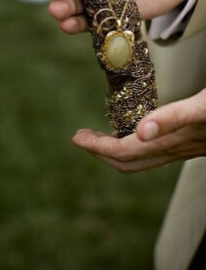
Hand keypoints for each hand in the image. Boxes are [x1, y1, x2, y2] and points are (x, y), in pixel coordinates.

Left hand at [71, 89, 205, 171]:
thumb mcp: (203, 106)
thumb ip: (173, 118)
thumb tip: (139, 133)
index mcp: (172, 142)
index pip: (124, 153)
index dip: (97, 147)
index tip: (77, 137)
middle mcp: (174, 150)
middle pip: (128, 162)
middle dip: (100, 151)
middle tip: (79, 137)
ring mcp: (182, 149)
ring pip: (140, 160)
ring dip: (113, 149)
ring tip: (97, 136)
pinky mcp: (189, 143)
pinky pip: (153, 152)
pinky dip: (133, 145)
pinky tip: (131, 132)